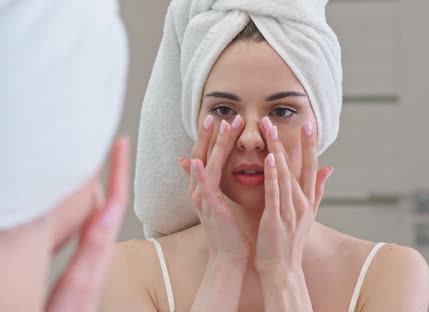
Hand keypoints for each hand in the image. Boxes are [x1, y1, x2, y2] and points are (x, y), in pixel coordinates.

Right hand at [46, 137, 129, 311]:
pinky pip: (89, 226)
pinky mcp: (80, 262)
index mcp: (98, 249)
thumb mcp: (80, 281)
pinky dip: (90, 205)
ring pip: (100, 211)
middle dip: (113, 171)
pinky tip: (82, 201)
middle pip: (110, 201)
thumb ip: (93, 248)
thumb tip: (109, 210)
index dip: (118, 170)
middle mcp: (96, 249)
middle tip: (112, 142)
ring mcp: (89, 255)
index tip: (121, 141)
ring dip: (104, 185)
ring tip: (99, 161)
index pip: (113, 202)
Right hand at [180, 115, 250, 263]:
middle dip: (209, 134)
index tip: (221, 118)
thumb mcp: (221, 202)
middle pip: (201, 155)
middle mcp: (199, 190)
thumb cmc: (231, 231)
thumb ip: (214, 182)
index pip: (205, 156)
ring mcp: (202, 199)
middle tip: (218, 114)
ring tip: (222, 124)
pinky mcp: (210, 209)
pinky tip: (198, 161)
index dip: (211, 137)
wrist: (231, 257)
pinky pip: (203, 188)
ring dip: (213, 144)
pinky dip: (199, 174)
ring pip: (205, 165)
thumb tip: (201, 165)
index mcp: (203, 188)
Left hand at [254, 118, 332, 272]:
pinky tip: (270, 158)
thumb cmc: (289, 241)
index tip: (310, 124)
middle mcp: (303, 202)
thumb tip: (329, 168)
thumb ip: (317, 190)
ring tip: (270, 129)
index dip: (310, 145)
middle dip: (293, 142)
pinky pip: (275, 193)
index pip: (311, 167)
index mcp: (308, 200)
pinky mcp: (276, 218)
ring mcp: (291, 210)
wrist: (281, 269)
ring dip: (278, 150)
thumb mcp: (308, 214)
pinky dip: (274, 175)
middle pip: (298, 166)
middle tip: (285, 118)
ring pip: (285, 174)